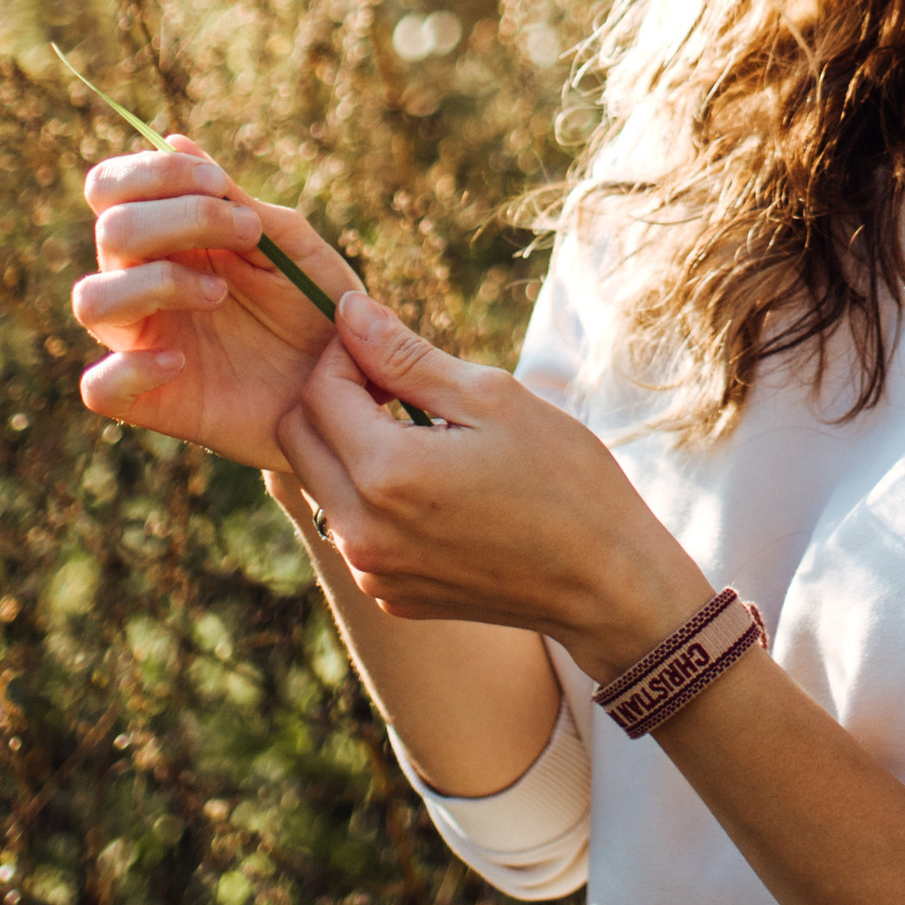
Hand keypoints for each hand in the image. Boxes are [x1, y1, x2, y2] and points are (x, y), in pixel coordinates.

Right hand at [73, 137, 356, 469]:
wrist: (350, 389)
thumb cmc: (318, 308)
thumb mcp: (290, 244)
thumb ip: (234, 200)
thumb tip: (173, 139)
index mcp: (169, 238)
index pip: (111, 189)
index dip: (151, 173)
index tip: (217, 183)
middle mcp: (144, 285)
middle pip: (109, 233)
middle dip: (177, 220)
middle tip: (245, 233)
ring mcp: (145, 342)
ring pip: (90, 301)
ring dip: (155, 283)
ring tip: (219, 293)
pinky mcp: (152, 400)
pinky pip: (98, 387)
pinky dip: (130, 368)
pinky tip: (181, 362)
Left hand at [282, 293, 708, 678]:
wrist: (606, 584)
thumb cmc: (565, 480)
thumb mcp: (493, 398)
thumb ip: (407, 356)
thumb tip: (349, 310)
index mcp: (387, 474)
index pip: (318, 389)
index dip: (345, 351)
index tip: (387, 343)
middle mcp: (362, 531)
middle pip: (297, 437)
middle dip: (331, 396)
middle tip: (395, 383)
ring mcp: (372, 571)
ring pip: (319, 483)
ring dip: (347, 445)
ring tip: (417, 431)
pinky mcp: (388, 595)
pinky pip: (350, 527)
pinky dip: (370, 493)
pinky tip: (431, 485)